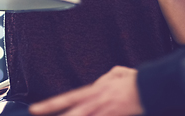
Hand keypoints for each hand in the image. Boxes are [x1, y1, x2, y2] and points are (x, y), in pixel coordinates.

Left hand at [29, 66, 143, 115]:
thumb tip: (97, 84)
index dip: (50, 104)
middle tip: (37, 112)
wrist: (150, 87)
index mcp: (95, 89)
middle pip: (72, 113)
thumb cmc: (134, 80)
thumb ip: (104, 79)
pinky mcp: (114, 115)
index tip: (34, 109)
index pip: (68, 98)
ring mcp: (105, 110)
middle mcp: (97, 100)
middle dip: (56, 115)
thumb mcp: (117, 73)